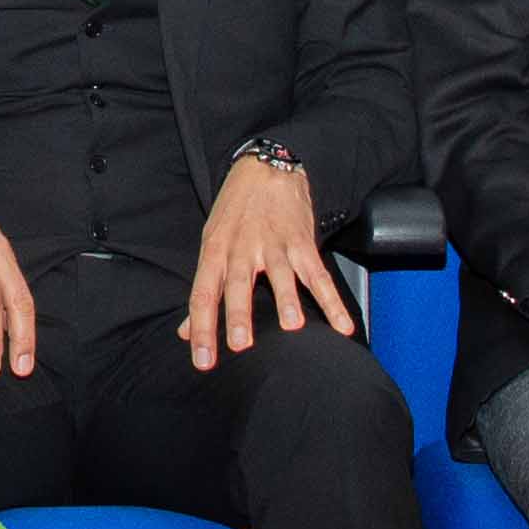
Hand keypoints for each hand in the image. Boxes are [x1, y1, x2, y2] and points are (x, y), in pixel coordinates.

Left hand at [180, 155, 355, 368]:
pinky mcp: (302, 242)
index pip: (202, 294)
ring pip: (281, 274)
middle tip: (240, 344)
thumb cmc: (235, 212)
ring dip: (287, 299)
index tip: (203, 361)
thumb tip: (185, 332)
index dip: (201, 328)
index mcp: (215, 252)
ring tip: (292, 326)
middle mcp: (242, 248)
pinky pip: (318, 275)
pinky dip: (332, 301)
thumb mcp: (211, 243)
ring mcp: (274, 244)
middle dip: (238, 314)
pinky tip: (343, 325)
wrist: (265, 167)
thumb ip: (204, 291)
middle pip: (238, 284)